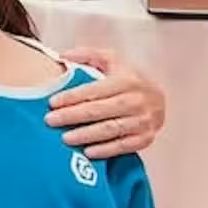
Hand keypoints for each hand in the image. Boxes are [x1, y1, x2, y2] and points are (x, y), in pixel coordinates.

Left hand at [46, 47, 165, 158]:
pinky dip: (106, 150)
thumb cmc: (127, 79)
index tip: (52, 102)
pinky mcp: (146, 138)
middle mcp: (138, 100)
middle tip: (50, 120)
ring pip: (111, 129)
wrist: (158, 99)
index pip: (95, 90)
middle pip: (101, 110)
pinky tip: (87, 152)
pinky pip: (124, 146)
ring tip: (65, 138)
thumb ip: (87, 55)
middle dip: (73, 116)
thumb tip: (63, 56)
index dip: (73, 97)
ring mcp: (144, 120)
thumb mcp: (111, 61)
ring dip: (86, 135)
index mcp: (128, 80)